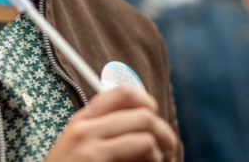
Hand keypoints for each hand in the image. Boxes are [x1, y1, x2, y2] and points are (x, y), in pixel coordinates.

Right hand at [45, 87, 177, 161]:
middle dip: (164, 131)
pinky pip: (142, 145)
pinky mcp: (95, 158)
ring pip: (146, 127)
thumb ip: (104, 131)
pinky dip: (155, 158)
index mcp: (82, 120)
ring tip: (159, 161)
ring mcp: (89, 143)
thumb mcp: (80, 148)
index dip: (146, 102)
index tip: (154, 118)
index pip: (122, 93)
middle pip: (141, 111)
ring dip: (162, 147)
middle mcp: (84, 126)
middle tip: (168, 148)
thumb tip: (143, 118)